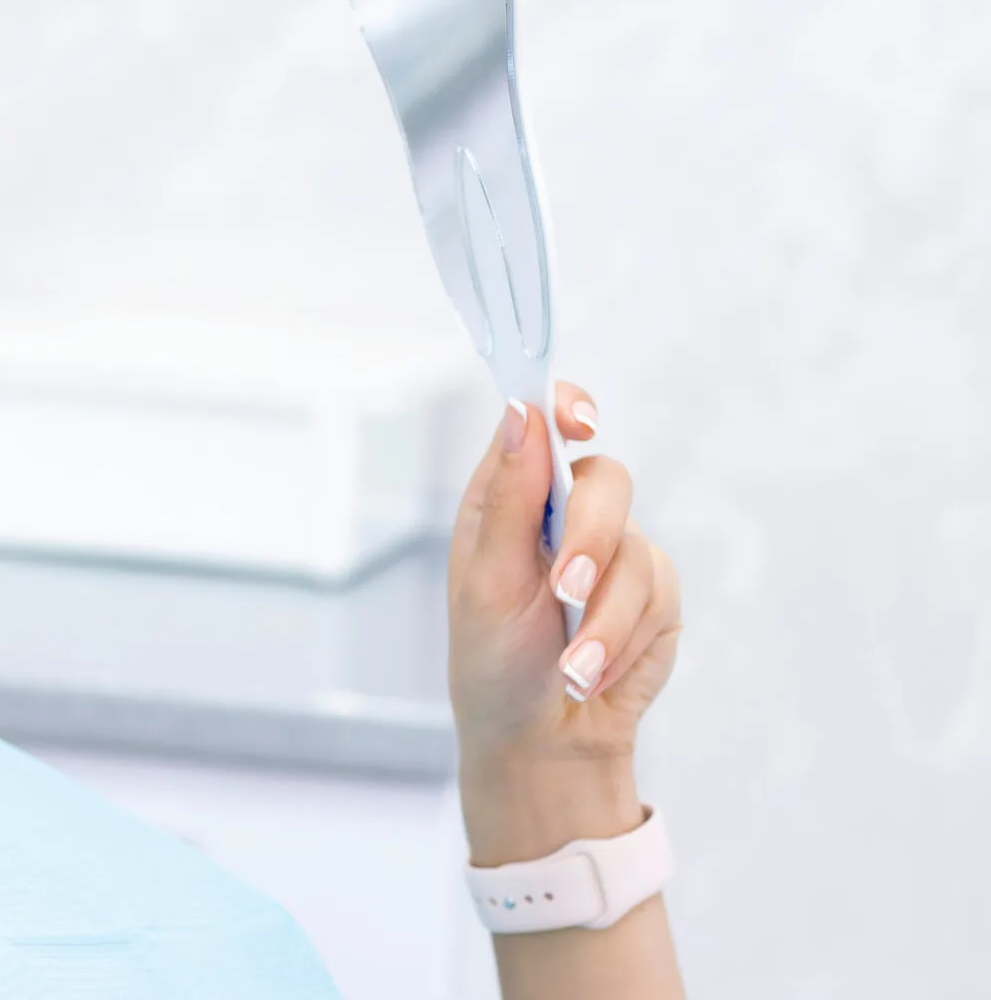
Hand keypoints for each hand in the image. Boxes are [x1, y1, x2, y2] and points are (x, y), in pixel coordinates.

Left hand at [447, 385, 681, 863]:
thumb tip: (522, 411)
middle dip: (590, 539)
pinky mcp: (652, 594)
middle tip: (566, 590)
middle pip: (604, 480)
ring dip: (604, 618)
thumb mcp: (489, 582)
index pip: (540, 426)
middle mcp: (561, 516)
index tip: (578, 421)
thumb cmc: (496, 663)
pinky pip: (660, 592)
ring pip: (635, 547)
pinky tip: (596, 671)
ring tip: (571, 666)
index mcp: (507, 501)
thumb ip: (511, 498)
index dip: (564, 408)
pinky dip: (625, 638)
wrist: (544, 742)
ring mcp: (612, 552)